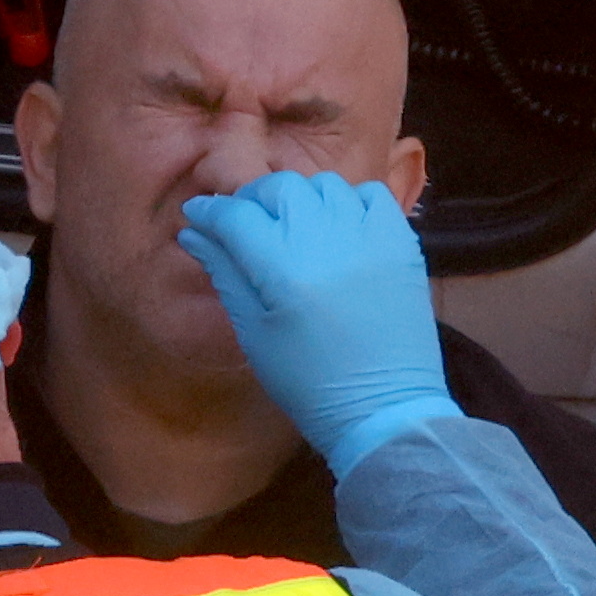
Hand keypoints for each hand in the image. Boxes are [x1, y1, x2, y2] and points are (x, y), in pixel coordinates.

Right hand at [175, 167, 457, 478]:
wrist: (384, 409)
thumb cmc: (309, 382)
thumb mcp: (255, 334)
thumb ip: (225, 274)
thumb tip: (194, 232)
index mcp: (283, 269)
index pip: (235, 216)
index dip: (209, 211)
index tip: (197, 215)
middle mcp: (326, 239)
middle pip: (278, 188)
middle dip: (253, 201)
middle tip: (245, 225)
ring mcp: (369, 236)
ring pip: (323, 186)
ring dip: (300, 199)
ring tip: (294, 228)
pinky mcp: (401, 242)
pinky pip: (370, 195)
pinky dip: (348, 202)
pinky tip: (339, 229)